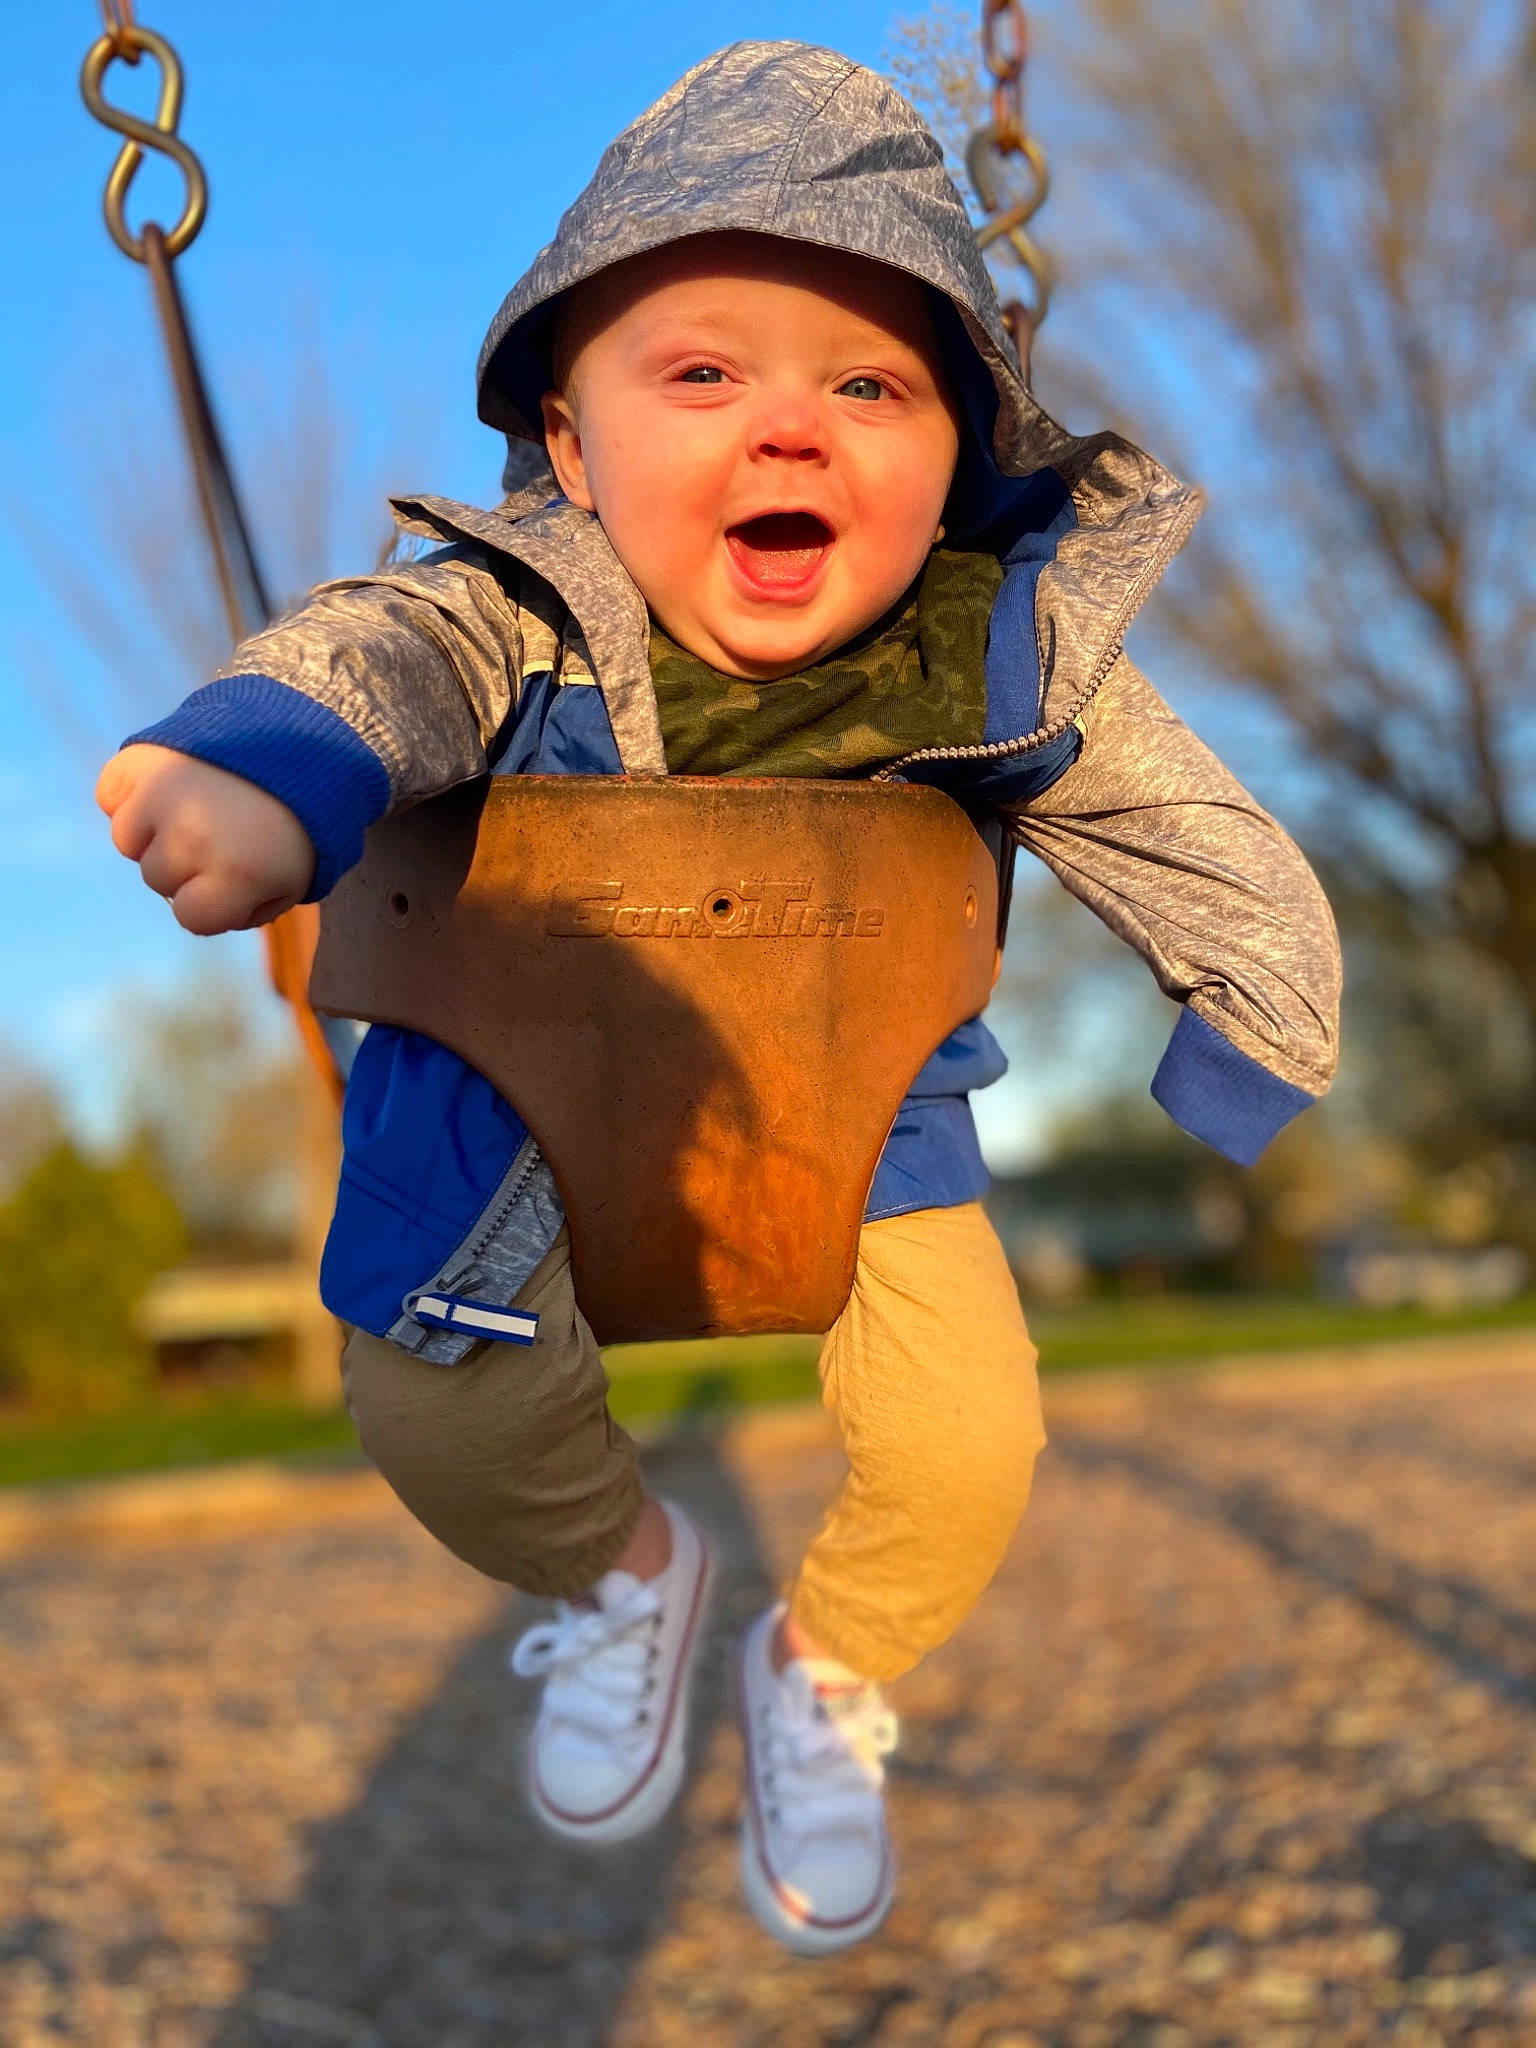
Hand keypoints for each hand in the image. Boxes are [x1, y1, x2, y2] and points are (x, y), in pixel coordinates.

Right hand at [96, 744, 315, 934]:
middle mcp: (192, 838)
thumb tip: (193, 911)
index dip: (215, 902)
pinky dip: (129, 794)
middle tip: (224, 831)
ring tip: (199, 804)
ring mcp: (160, 795)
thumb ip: (245, 911)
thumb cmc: (299, 820)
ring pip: (128, 841)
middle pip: (157, 879)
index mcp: (237, 874)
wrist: (302, 737)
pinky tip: (172, 784)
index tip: (238, 877)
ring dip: (155, 830)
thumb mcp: (293, 879)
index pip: (191, 918)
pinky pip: (110, 796)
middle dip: (187, 865)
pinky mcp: (139, 759)